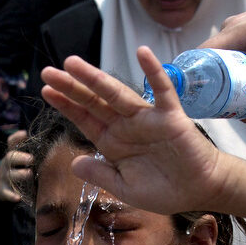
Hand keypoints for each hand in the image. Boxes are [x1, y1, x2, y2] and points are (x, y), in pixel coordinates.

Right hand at [0, 130, 31, 202]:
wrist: (2, 186)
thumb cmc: (19, 171)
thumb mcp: (23, 161)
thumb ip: (33, 154)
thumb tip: (53, 146)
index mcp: (13, 155)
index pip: (12, 143)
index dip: (17, 138)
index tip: (24, 134)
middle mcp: (7, 164)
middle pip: (10, 158)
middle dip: (20, 157)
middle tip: (31, 159)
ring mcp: (4, 177)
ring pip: (10, 175)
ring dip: (19, 174)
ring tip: (29, 174)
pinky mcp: (3, 191)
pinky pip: (6, 193)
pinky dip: (11, 195)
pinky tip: (18, 198)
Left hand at [40, 49, 245, 219]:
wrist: (200, 191)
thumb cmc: (164, 190)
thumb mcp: (125, 188)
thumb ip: (101, 175)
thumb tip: (74, 163)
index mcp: (113, 142)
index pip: (85, 118)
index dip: (66, 104)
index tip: (46, 89)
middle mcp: (126, 125)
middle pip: (94, 101)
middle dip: (72, 86)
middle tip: (49, 70)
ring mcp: (147, 118)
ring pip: (118, 94)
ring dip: (96, 79)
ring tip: (74, 64)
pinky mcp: (171, 116)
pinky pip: (163, 90)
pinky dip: (154, 71)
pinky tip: (143, 53)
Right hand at [202, 0, 245, 104]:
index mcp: (237, 30)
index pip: (205, 55)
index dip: (199, 79)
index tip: (205, 104)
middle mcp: (236, 36)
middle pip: (218, 71)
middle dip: (226, 97)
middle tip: (242, 117)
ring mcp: (244, 44)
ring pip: (233, 76)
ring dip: (240, 98)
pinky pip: (245, 74)